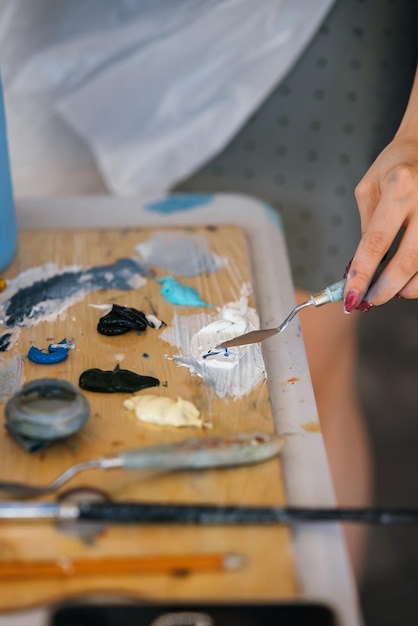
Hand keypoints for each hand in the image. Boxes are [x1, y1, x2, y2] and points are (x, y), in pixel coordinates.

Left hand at [344, 134, 417, 311]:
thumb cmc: (397, 163)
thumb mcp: (369, 187)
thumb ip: (366, 226)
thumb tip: (361, 265)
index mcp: (399, 187)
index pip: (375, 242)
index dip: (362, 274)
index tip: (350, 296)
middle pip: (408, 260)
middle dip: (386, 289)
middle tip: (370, 300)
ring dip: (408, 287)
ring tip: (391, 291)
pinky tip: (410, 279)